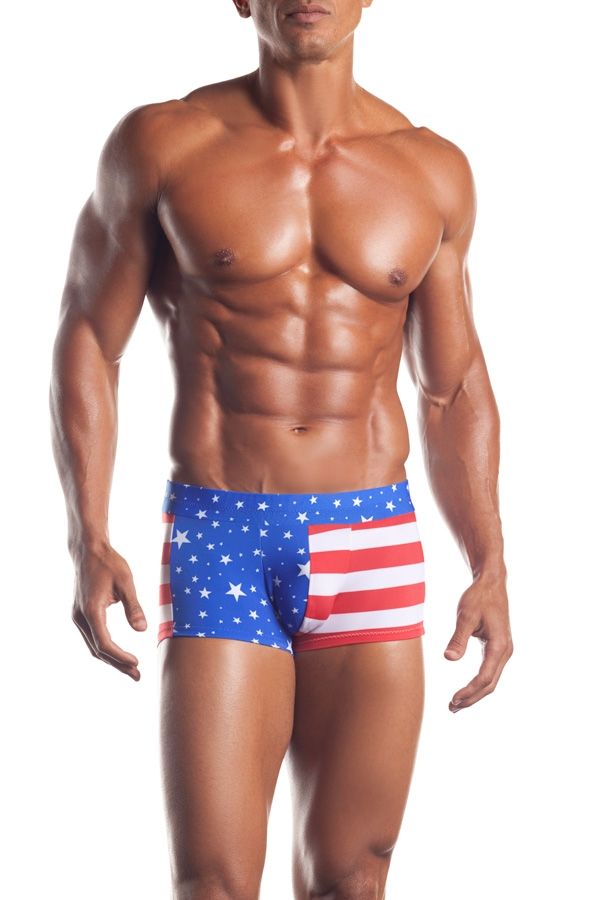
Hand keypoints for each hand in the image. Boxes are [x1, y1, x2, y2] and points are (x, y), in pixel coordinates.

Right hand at [71, 543, 146, 679]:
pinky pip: (92, 638)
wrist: (89, 550)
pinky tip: (118, 654)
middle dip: (117, 664)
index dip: (120, 657)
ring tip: (131, 670)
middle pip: (98, 650)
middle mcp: (81, 617)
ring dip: (111, 659)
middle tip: (137, 676)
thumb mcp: (126, 582)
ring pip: (93, 645)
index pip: (104, 643)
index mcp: (91, 610)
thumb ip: (133, 607)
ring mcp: (78, 616)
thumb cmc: (109, 563)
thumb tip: (141, 630)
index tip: (137, 663)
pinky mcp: (80, 614)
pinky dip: (105, 649)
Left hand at [444, 572, 512, 711]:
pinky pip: (490, 672)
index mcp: (499, 645)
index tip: (453, 699)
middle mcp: (504, 651)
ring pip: (491, 680)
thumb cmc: (478, 597)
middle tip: (451, 708)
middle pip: (490, 684)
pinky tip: (467, 690)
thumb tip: (449, 658)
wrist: (491, 584)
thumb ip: (458, 638)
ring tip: (456, 704)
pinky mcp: (498, 648)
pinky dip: (478, 684)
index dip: (469, 691)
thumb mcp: (466, 616)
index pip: (484, 677)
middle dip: (471, 698)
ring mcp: (503, 650)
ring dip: (475, 693)